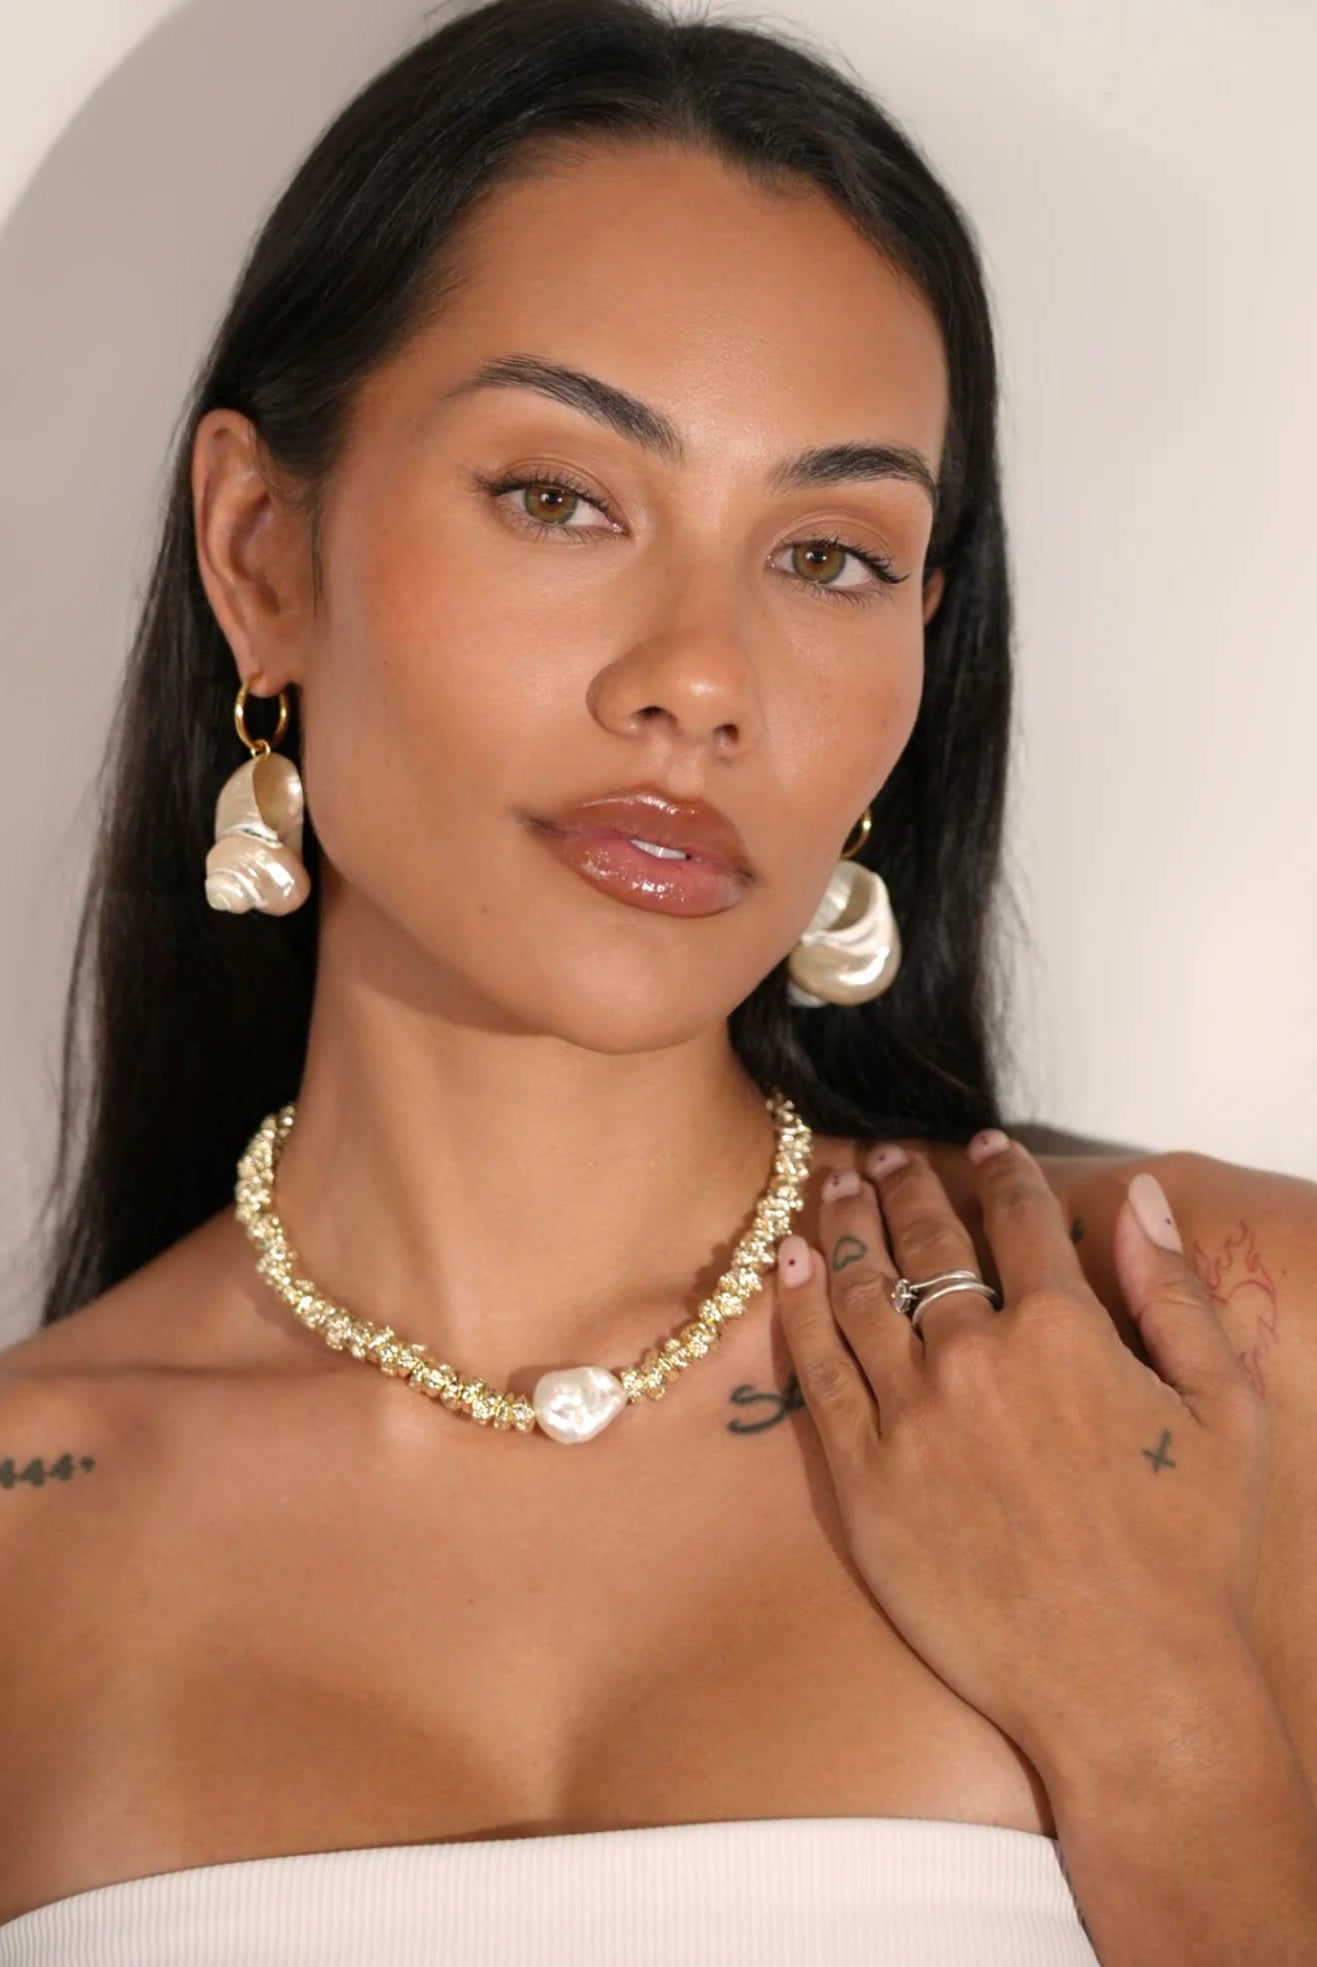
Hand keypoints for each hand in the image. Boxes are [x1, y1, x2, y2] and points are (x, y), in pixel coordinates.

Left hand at [773, 1133, 1273, 1775]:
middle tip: (887, 1155)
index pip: (1019, 1219)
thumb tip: (1141, 1198)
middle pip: (927, 1241)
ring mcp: (910, 1417)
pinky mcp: (862, 1476)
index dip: (1002, 1172)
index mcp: (1064, 1333)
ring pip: (861, 1288)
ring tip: (835, 1187)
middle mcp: (976, 1358)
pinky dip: (799, 1302)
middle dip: (906, 1184)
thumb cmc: (1187, 1553)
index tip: (985, 1146)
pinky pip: (817, 1367)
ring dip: (845, 1224)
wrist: (1122, 1682)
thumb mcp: (1223, 1408)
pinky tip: (790, 1261)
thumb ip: (1175, 1293)